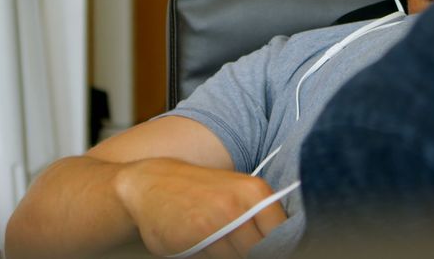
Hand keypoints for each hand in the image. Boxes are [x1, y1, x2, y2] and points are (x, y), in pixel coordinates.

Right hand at [114, 158, 287, 257]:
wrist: (150, 183)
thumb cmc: (199, 189)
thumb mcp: (238, 192)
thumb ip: (261, 216)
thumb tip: (283, 244)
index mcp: (255, 192)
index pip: (281, 234)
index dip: (277, 246)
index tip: (270, 247)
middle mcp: (237, 206)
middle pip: (260, 251)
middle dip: (250, 251)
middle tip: (235, 241)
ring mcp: (213, 223)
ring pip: (236, 258)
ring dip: (228, 254)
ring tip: (213, 236)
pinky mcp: (192, 238)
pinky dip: (207, 255)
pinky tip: (197, 240)